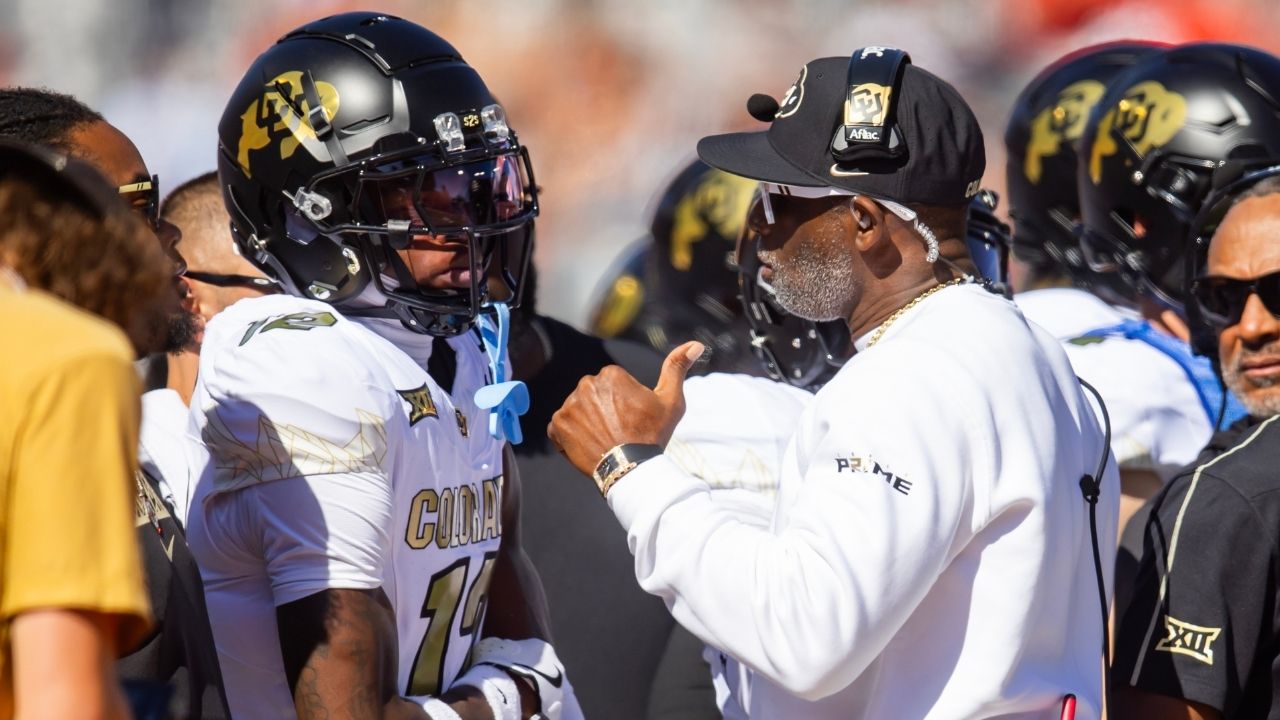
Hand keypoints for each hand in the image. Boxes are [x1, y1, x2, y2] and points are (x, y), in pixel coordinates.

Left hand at [548, 341, 703, 476]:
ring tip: (605, 439)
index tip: (632, 419)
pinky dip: (571, 435)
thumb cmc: (653, 435)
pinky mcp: (557, 426)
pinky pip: (561, 426)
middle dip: (604, 409)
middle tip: (619, 431)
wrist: (631, 470)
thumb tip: (696, 344)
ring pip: (579, 410)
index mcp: (611, 375)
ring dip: (588, 421)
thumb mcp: (671, 400)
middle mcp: (586, 385)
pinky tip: (589, 445)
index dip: (624, 403)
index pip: (613, 385)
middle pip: (594, 395)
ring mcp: (569, 406)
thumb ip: (677, 367)